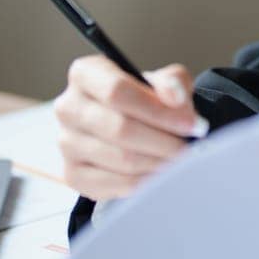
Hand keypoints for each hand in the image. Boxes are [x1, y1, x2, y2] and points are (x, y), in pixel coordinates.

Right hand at [53, 56, 206, 200]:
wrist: (132, 126)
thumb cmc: (146, 100)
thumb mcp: (164, 82)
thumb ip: (173, 83)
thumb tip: (175, 97)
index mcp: (85, 74)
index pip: (118, 92)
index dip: (158, 110)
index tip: (191, 124)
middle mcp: (68, 107)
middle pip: (120, 129)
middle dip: (164, 141)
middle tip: (190, 148)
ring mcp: (67, 143)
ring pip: (121, 159)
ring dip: (158, 163)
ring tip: (180, 160)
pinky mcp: (73, 174)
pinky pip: (116, 184)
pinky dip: (146, 182)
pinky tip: (162, 175)